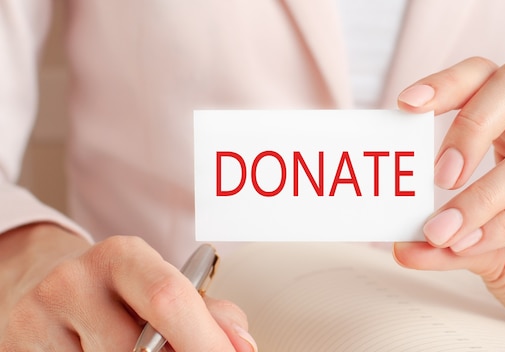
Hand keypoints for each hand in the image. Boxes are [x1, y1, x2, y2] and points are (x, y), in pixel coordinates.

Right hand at [0, 223, 256, 350]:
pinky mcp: (20, 345)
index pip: (169, 298)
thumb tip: (242, 346)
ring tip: (138, 348)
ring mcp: (41, 315)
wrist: (43, 283)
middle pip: (135, 348)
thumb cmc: (120, 292)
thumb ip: (209, 313)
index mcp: (124, 256)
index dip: (206, 341)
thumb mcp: (164, 285)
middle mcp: (75, 279)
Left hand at [393, 57, 504, 340]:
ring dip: (482, 195)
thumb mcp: (485, 249)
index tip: (407, 104)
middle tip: (438, 173)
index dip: (449, 84)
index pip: (489, 79)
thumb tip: (402, 245)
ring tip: (444, 229)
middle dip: (470, 125)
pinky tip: (477, 242)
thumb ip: (447, 240)